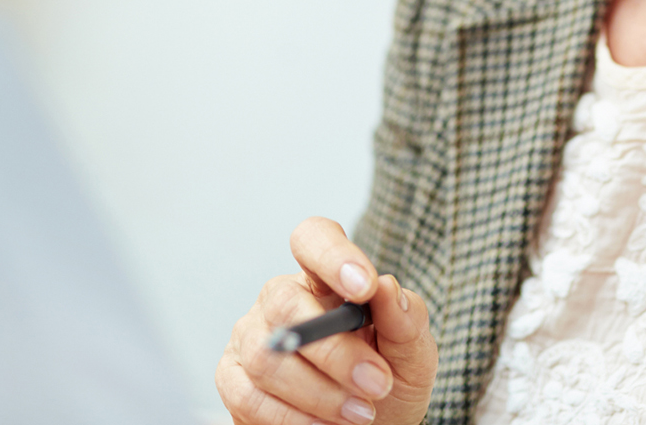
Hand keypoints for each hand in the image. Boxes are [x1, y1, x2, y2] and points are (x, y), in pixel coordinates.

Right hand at [217, 217, 436, 424]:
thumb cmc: (388, 383)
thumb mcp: (413, 354)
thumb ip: (407, 320)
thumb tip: (387, 288)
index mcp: (325, 278)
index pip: (314, 238)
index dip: (333, 255)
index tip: (365, 286)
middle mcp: (281, 298)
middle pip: (286, 303)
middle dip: (335, 350)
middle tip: (377, 383)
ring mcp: (251, 336)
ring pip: (267, 356)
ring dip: (320, 392)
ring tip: (360, 413)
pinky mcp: (232, 378)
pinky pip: (249, 395)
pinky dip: (292, 417)